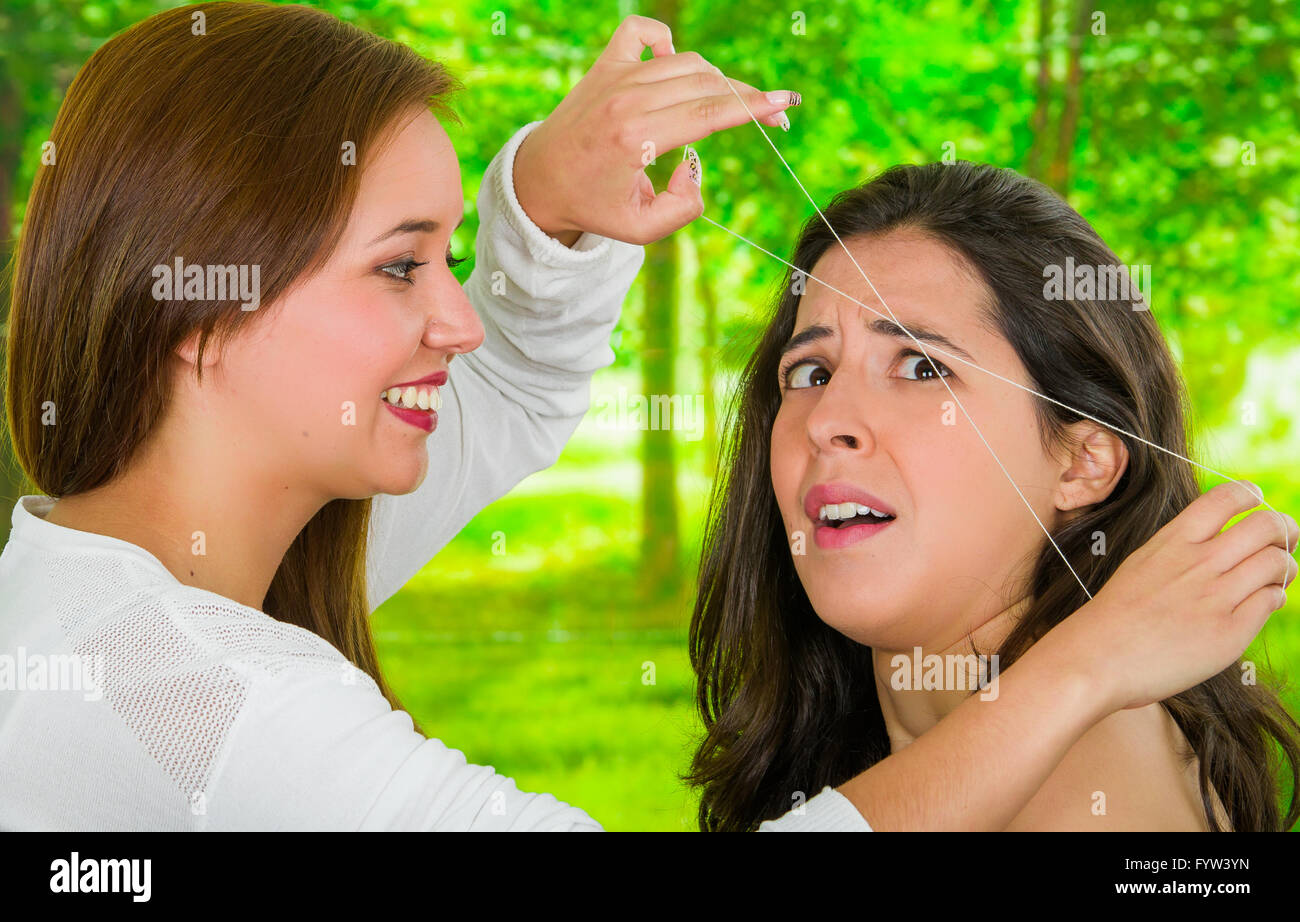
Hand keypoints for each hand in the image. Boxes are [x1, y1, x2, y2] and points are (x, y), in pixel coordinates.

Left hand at [513, 15, 800, 246]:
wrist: (540, 180)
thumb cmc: (593, 205)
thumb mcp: (640, 229)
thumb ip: (683, 208)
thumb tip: (696, 168)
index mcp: (635, 137)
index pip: (707, 113)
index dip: (753, 108)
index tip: (784, 106)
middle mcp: (626, 98)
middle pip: (706, 84)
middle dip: (747, 97)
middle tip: (772, 114)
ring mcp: (614, 74)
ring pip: (686, 62)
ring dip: (716, 81)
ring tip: (728, 107)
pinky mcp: (605, 64)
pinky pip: (643, 31)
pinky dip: (667, 40)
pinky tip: (675, 64)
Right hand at [1046, 480, 1296, 712]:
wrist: (1097, 659)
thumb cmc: (1117, 615)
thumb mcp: (1143, 563)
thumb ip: (1183, 548)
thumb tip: (1228, 541)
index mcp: (1173, 541)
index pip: (1228, 498)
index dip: (1251, 495)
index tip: (1257, 502)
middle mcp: (1198, 563)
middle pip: (1266, 524)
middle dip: (1284, 528)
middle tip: (1284, 539)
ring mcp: (1215, 598)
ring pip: (1277, 562)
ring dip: (1285, 566)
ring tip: (1276, 576)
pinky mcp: (1229, 633)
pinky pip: (1272, 601)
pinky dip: (1273, 597)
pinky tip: (1259, 603)